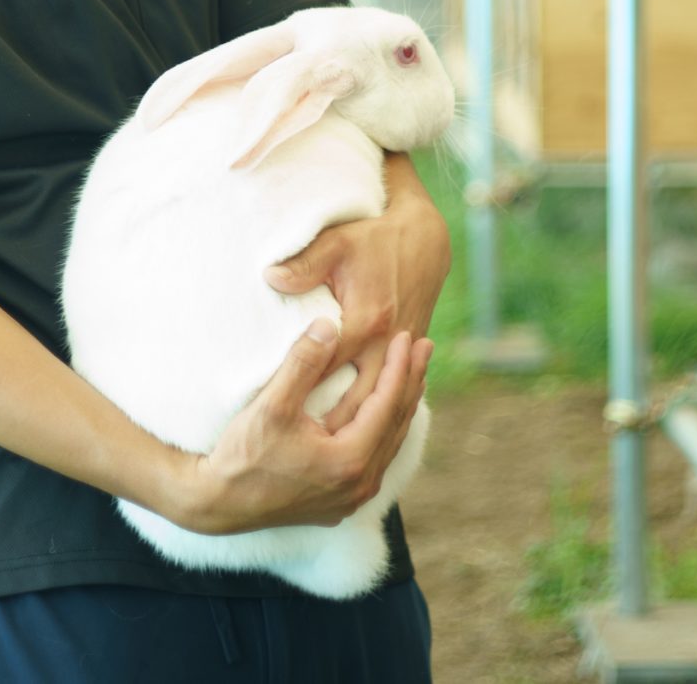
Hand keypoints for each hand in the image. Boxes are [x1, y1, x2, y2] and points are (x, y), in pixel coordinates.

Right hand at [172, 321, 431, 535]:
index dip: (400, 366)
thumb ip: (303, 363)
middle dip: (411, 382)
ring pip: (389, 444)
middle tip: (425, 346)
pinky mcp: (339, 503)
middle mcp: (359, 484)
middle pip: (397, 425)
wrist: (217, 504)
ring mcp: (351, 498)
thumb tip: (329, 325)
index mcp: (350, 461)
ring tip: (412, 376)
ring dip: (401, 406)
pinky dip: (384, 430)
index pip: (387, 404)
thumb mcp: (272, 405)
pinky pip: (375, 459)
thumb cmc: (243, 456)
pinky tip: (383, 416)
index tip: (409, 335)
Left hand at [266, 172, 451, 430]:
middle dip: (333, 428)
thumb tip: (270, 277)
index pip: (330, 370)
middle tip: (299, 455)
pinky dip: (375, 410)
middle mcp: (387, 343)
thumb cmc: (375, 239)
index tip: (279, 422)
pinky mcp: (408, 352)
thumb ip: (304, 264)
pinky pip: (391, 390)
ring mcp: (401, 351)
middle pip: (358, 399)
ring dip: (357, 426)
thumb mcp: (337, 243)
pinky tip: (355, 429)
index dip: (306, 396)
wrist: (426, 240)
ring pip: (379, 402)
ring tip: (324, 454)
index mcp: (366, 321)